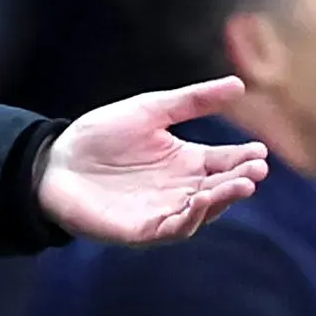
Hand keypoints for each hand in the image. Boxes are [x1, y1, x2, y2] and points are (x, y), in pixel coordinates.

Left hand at [37, 77, 269, 245]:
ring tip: (240, 185)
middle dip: (240, 180)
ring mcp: (162, 211)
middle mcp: (180, 189)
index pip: (224, 162)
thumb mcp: (151, 110)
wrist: (55, 160)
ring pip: (201, 212)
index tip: (260, 151)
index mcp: (186, 161)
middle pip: (218, 188)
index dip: (244, 158)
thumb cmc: (101, 135)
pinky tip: (200, 203)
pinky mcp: (140, 230)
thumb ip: (193, 100)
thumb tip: (239, 86)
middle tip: (257, 170)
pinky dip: (188, 219)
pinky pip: (171, 229)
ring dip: (222, 200)